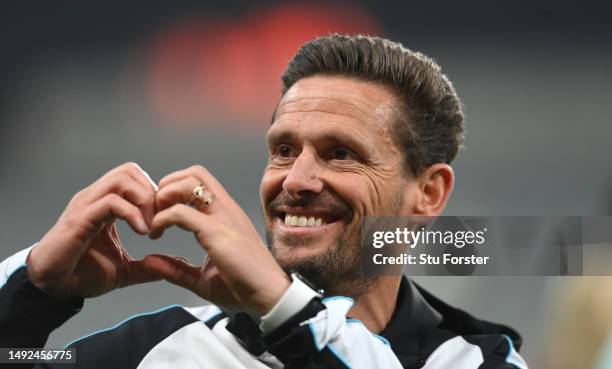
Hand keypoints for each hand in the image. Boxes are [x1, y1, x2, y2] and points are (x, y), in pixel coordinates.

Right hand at [27, 162, 159, 298]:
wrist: (53, 288)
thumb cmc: (81, 274)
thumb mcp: (124, 270)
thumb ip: (146, 267)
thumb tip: (168, 269)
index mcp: (105, 204)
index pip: (134, 177)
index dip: (155, 193)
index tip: (164, 220)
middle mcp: (95, 198)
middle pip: (130, 170)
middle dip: (152, 193)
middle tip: (160, 220)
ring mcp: (86, 205)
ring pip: (122, 178)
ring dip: (144, 200)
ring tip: (150, 227)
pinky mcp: (79, 219)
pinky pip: (111, 202)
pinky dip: (133, 214)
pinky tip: (142, 232)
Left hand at [141, 165, 289, 315]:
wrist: (270, 297)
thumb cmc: (245, 287)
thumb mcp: (203, 278)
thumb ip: (177, 269)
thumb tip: (150, 262)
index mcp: (226, 215)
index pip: (200, 181)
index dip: (174, 190)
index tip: (160, 214)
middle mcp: (226, 210)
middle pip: (194, 173)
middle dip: (168, 185)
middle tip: (155, 212)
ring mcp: (223, 218)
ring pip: (188, 183)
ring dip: (164, 197)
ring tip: (155, 221)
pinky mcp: (217, 233)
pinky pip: (181, 213)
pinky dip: (161, 219)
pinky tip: (156, 234)